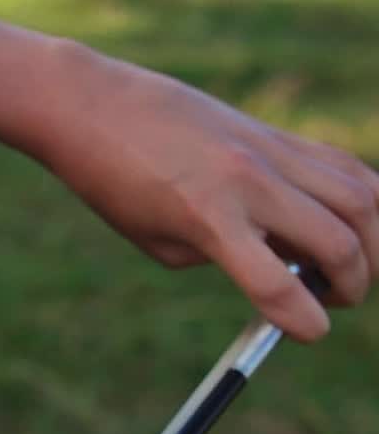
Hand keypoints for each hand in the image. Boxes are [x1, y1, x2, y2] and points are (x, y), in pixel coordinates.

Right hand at [0, 0, 377, 341]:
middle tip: (347, 293)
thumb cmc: (131, 137)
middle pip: (364, 211)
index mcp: (273, 145)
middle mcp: (270, 161)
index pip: (358, 184)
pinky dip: (295, 308)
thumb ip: (236, 212)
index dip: (374, 232)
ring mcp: (243, 184)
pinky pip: (267, 275)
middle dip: (369, 264)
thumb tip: (258, 269)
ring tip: (328, 307)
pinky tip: (303, 329)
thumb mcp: (201, 161)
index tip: (354, 266)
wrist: (83, 105)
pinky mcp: (203, 215)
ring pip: (335, 238)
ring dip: (348, 281)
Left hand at [30, 44, 378, 340]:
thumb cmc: (114, 183)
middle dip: (354, 280)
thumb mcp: (158, 241)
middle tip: (340, 299)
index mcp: (210, 218)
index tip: (312, 331)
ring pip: (362, 194)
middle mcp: (251, 181)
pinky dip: (359, 198)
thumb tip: (278, 262)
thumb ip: (220, 255)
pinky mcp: (275, 132)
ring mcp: (270, 150)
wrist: (94, 106)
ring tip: (353, 265)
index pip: (276, 284)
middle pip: (339, 239)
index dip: (303, 319)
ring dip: (374, 238)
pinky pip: (341, 165)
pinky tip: (347, 222)